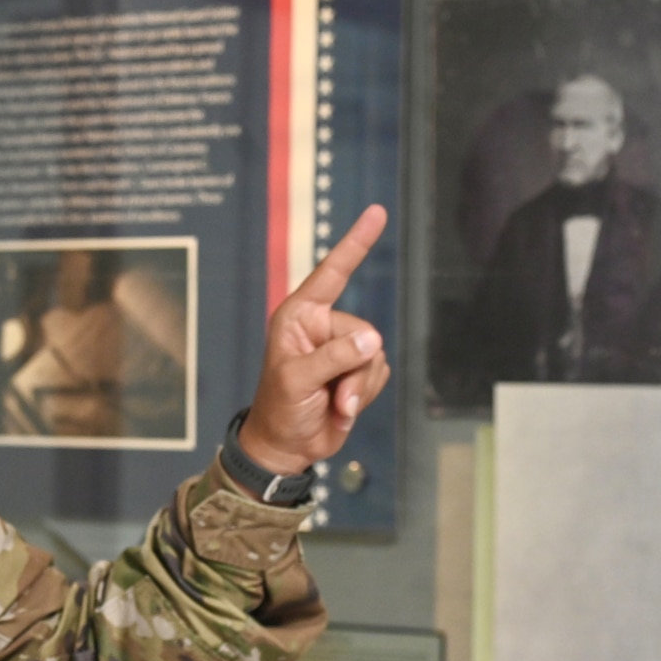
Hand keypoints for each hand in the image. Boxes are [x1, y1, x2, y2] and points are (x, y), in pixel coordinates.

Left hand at [239, 205, 390, 475]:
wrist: (286, 447)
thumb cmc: (280, 408)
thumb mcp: (299, 380)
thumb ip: (334, 357)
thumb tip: (372, 339)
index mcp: (299, 316)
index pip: (332, 273)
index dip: (356, 243)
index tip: (376, 213)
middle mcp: (322, 326)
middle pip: (363, 331)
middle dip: (352, 369)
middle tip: (330, 395)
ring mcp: (341, 349)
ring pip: (375, 355)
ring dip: (358, 387)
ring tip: (333, 404)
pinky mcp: (357, 371)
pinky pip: (379, 374)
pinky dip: (365, 394)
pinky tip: (342, 408)